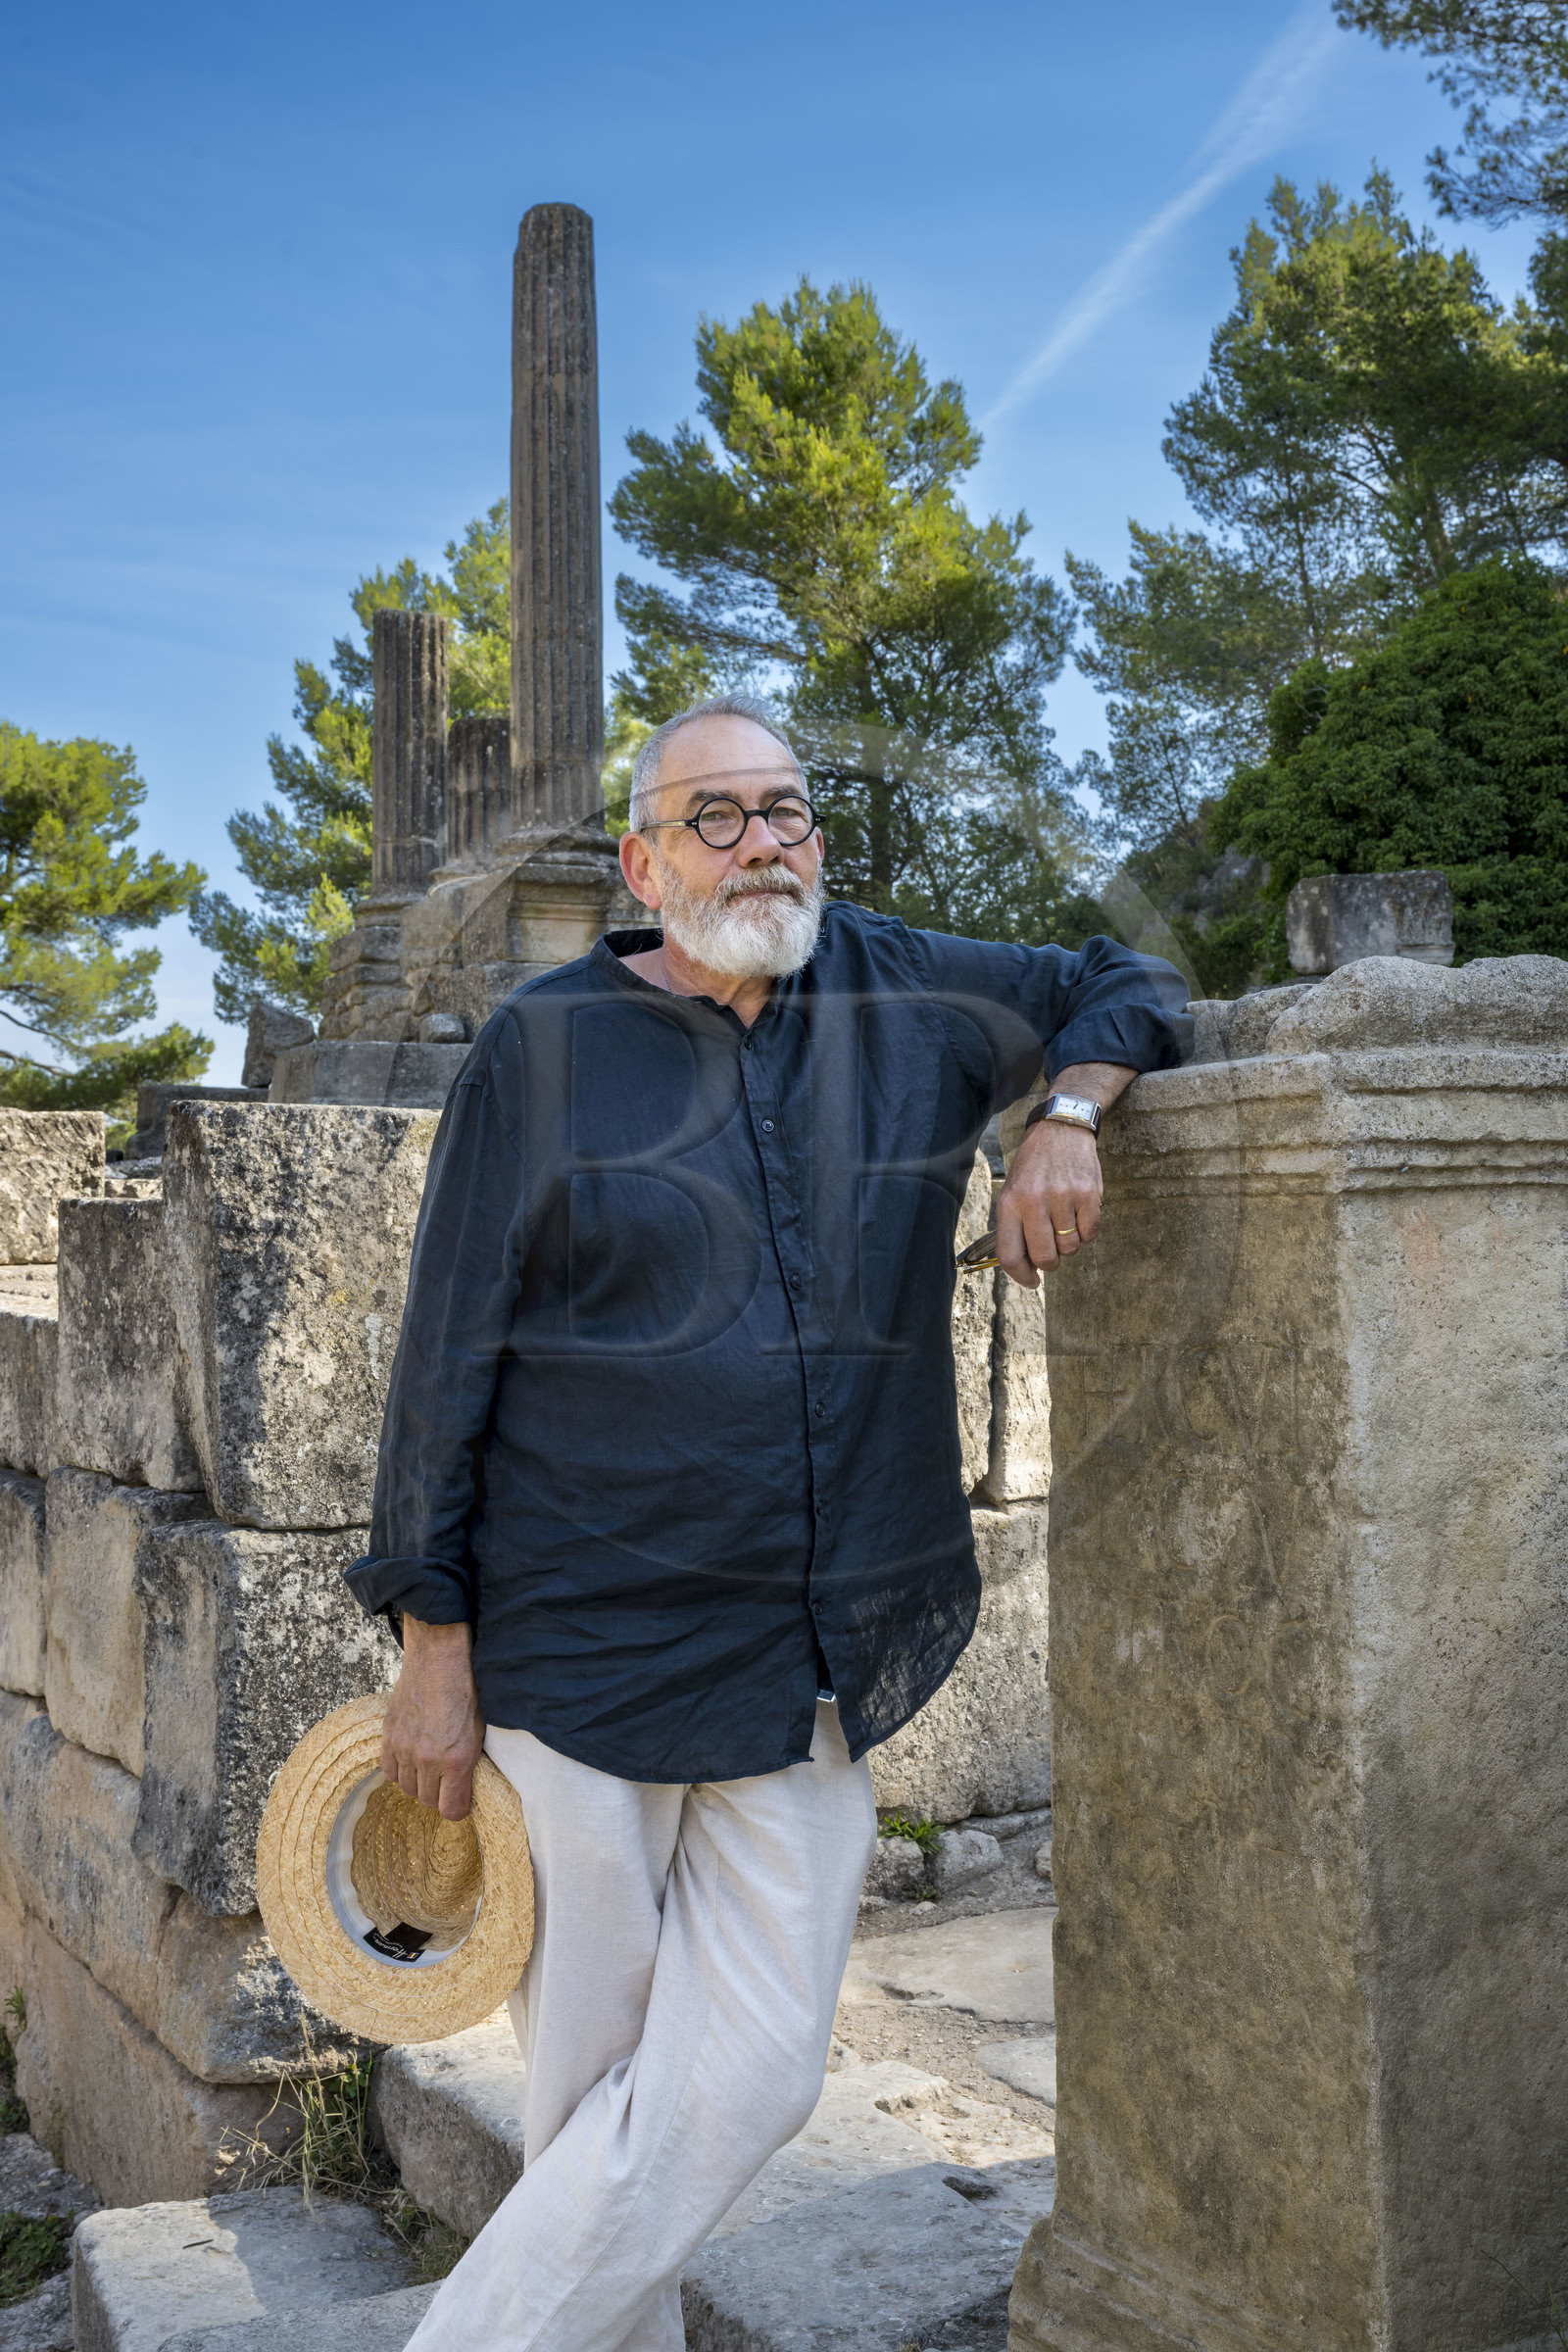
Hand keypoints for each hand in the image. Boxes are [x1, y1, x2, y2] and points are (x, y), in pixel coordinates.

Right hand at [380, 1618, 485, 1820]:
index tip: (459, 1800)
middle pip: (427, 1801)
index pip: (451, 1810)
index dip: (457, 1808)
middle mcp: (428, 1759)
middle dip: (438, 1795)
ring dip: (418, 1783)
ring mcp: (405, 1749)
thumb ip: (469, 1764)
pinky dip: (399, 1770)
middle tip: (444, 1780)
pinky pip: (389, 1772)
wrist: (438, 1661)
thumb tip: (464, 1788)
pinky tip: (409, 1758)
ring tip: (428, 1766)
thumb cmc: (465, 1692)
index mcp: (457, 1760)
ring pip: (407, 1789)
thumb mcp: (479, 1732)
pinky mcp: (388, 1737)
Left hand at [993, 1061, 1135, 1287]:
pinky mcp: (1089, 1194)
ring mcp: (1063, 1197)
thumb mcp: (1013, 1190)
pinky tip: (1080, 1213)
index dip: (1021, 1276)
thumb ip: (1015, 1226)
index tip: (1032, 1281)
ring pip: (1070, 1247)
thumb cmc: (1034, 1166)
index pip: (1010, 1255)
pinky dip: (1087, 1231)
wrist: (1061, 1129)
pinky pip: (1091, 1233)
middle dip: (1050, 1263)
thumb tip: (1025, 1265)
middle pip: (1045, 1257)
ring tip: (1065, 1221)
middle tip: (1052, 1252)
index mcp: (1010, 1203)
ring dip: (1070, 1243)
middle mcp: (1034, 1201)